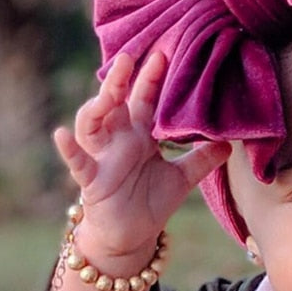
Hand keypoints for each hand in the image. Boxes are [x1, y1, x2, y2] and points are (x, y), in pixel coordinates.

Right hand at [53, 51, 230, 255]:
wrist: (131, 237)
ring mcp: (102, 158)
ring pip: (91, 125)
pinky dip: (69, 149)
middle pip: (115, 102)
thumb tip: (231, 142)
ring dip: (95, 107)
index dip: (151, 78)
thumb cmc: (150, 202)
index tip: (162, 54)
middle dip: (119, 80)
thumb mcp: (183, 178)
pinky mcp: (91, 180)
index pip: (143, 99)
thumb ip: (203, 159)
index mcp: (138, 135)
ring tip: (106, 93)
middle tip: (128, 57)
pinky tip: (61, 134)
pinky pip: (77, 162)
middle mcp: (117, 140)